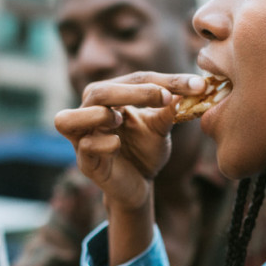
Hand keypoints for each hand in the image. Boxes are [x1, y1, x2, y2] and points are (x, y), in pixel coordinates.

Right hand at [54, 71, 205, 212]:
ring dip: (98, 115)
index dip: (165, 80)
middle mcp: (88, 113)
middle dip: (133, 92)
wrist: (140, 185)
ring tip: (121, 118)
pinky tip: (117, 145)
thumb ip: (169, 110)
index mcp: (108, 98)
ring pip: (69, 118)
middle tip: (166, 96)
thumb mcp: (160, 128)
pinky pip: (85, 148)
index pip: (134, 80)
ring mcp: (82, 140)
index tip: (196, 85)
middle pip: (99, 92)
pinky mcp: (85, 163)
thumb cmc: (145, 150)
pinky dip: (101, 144)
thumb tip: (191, 88)